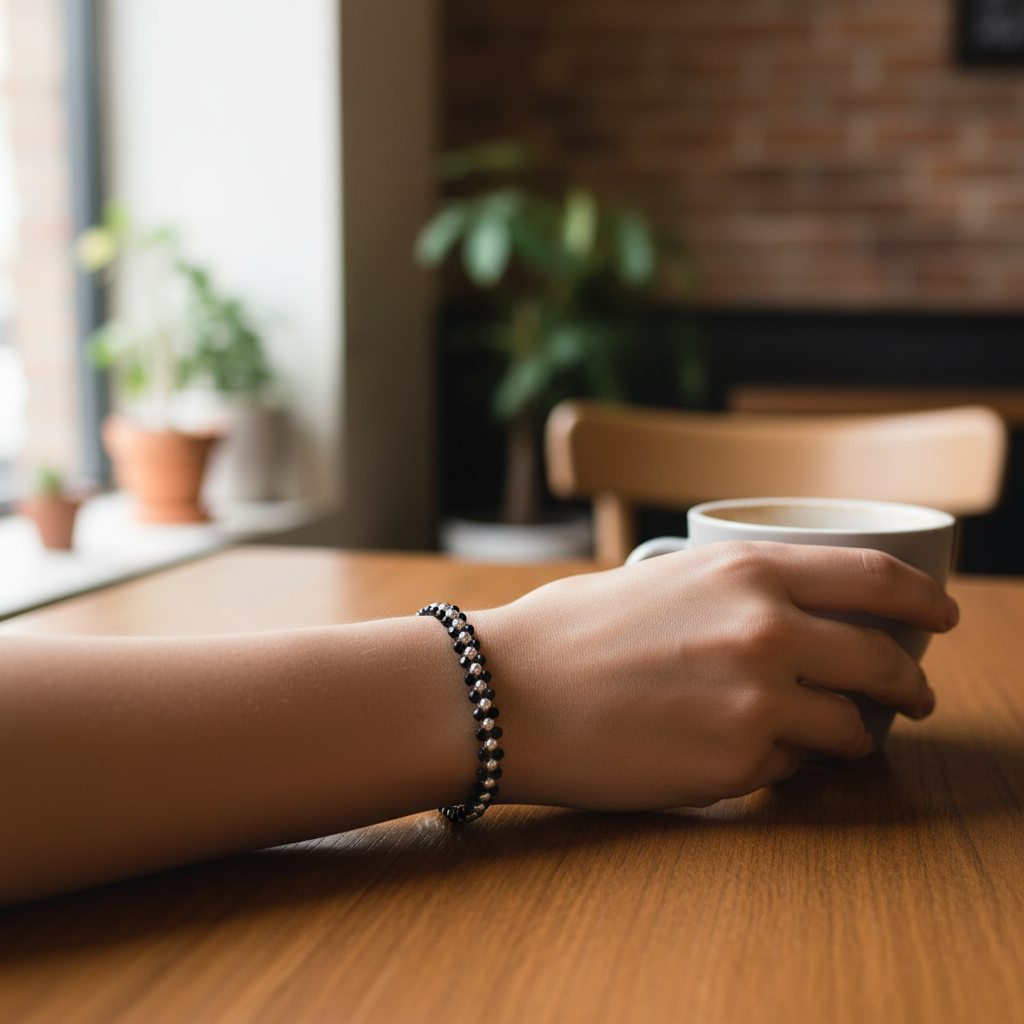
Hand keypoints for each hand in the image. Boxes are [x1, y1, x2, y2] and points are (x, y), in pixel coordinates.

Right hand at [474, 541, 957, 810]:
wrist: (508, 692)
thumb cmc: (572, 631)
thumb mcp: (666, 578)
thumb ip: (739, 591)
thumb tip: (793, 615)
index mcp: (749, 571)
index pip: (876, 579)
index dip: (922, 601)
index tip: (940, 619)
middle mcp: (768, 632)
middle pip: (882, 662)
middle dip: (909, 684)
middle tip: (911, 695)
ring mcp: (758, 704)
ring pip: (850, 730)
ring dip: (850, 735)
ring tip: (829, 737)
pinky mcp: (736, 768)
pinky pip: (791, 771)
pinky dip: (783, 765)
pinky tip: (744, 754)